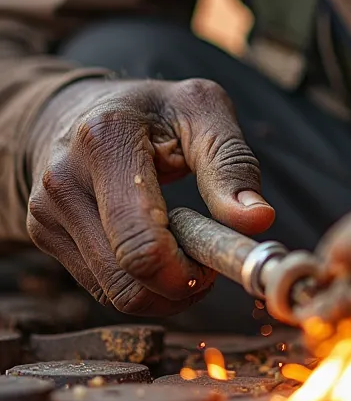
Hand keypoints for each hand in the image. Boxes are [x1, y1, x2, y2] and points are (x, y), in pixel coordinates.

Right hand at [26, 78, 274, 315]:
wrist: (77, 106)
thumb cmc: (151, 108)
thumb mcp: (201, 110)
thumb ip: (231, 162)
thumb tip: (258, 219)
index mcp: (104, 141)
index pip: (141, 243)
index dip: (186, 271)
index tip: (215, 258)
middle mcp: (65, 179)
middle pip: (127, 280)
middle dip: (179, 285)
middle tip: (206, 260)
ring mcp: (47, 211)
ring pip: (113, 293)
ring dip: (160, 290)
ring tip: (183, 250)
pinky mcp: (42, 233)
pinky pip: (99, 287)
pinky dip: (136, 283)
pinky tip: (152, 248)